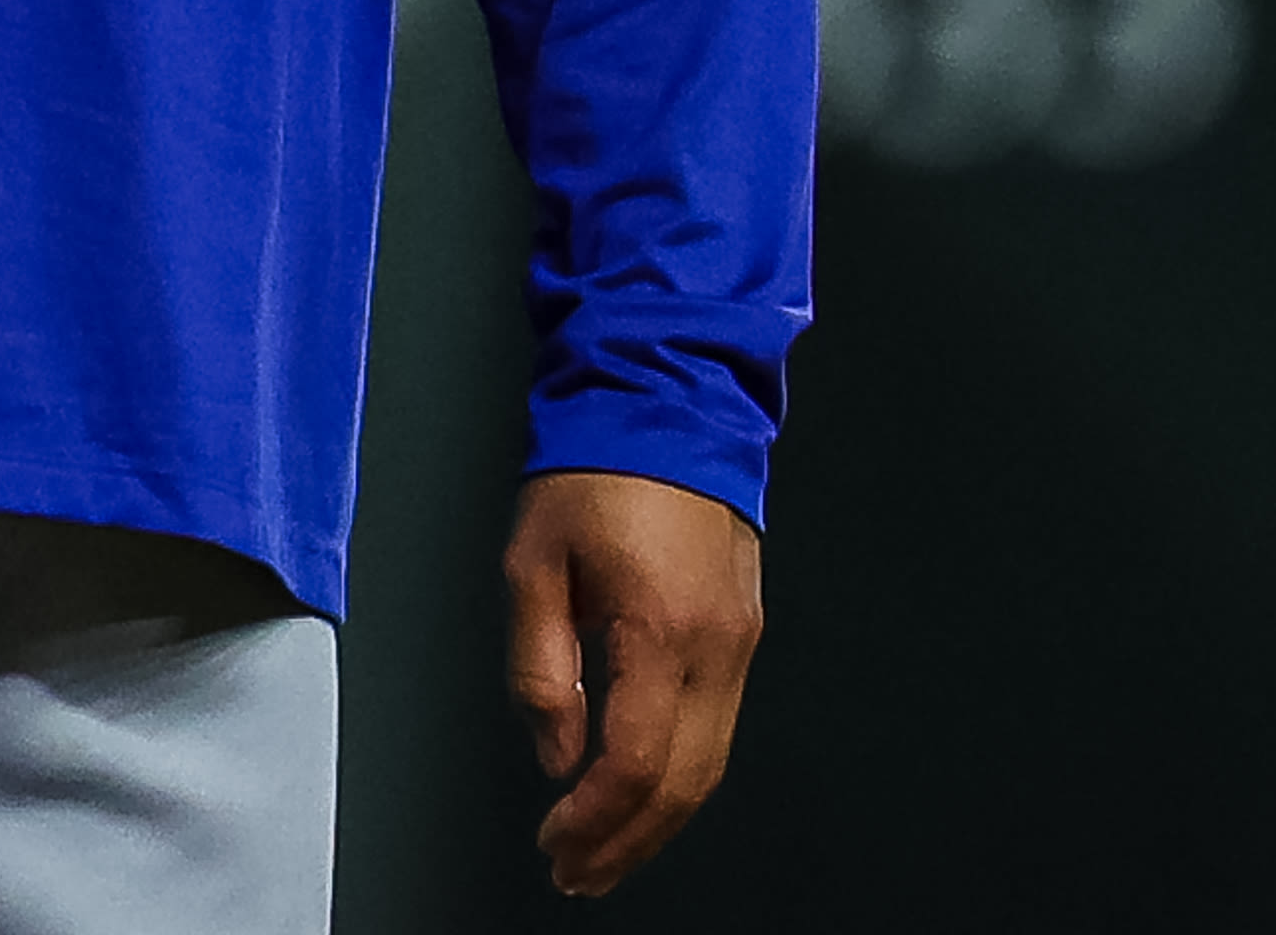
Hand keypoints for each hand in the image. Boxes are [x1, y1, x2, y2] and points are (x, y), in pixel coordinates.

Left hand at [506, 469, 763, 895]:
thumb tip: (556, 753)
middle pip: (684, 784)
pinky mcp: (743, 632)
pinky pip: (718, 728)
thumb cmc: (592, 473)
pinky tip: (644, 791)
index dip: (593, 819)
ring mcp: (740, 643)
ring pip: (710, 765)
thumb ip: (541, 666)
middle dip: (630, 842)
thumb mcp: (533, 562)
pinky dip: (681, 775)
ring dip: (658, 820)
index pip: (634, 762)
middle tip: (579, 873)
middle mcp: (716, 648)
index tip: (555, 844)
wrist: (667, 403)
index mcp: (659, 630)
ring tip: (606, 852)